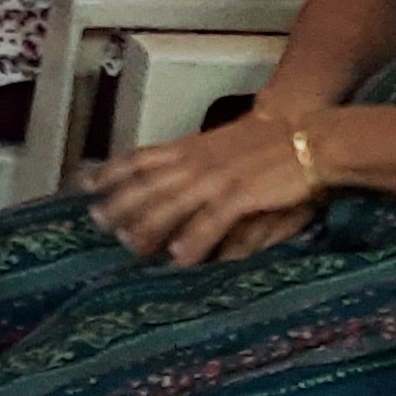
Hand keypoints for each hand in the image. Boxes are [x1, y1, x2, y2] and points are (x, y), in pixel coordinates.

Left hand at [88, 115, 321, 267]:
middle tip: (97, 221)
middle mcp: (197, 160)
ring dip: (148, 224)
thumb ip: (197, 170)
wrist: (312, 138)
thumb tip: (167, 184)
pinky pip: (211, 219)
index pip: (141, 157)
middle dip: (120, 202)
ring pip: (172, 201)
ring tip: (128, 244)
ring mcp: (218, 176)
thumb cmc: (269, 147)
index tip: (83, 184)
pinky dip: (194, 238)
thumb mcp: (225, 151)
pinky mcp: (242, 193)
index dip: (110, 170)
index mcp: (191, 147)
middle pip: (148, 182)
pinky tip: (179, 257)